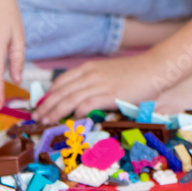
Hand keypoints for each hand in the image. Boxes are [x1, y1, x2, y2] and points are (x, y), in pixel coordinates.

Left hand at [31, 54, 161, 123]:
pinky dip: (75, 113)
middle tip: (36, 117)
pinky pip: (86, 104)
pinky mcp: (108, 94)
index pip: (61, 81)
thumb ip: (96, 83)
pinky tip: (69, 121)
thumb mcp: (110, 73)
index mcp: (89, 68)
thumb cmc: (136, 73)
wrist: (155, 68)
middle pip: (61, 91)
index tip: (41, 104)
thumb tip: (84, 98)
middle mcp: (90, 74)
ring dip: (54, 111)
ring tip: (45, 122)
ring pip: (68, 99)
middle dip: (46, 105)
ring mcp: (98, 84)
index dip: (49, 94)